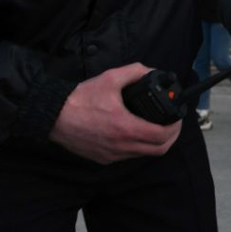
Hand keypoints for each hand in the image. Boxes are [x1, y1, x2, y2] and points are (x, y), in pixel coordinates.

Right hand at [50, 63, 181, 164]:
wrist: (53, 116)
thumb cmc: (81, 99)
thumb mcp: (111, 78)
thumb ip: (135, 72)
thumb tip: (152, 71)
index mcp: (126, 127)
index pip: (162, 136)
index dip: (175, 128)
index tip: (177, 118)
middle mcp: (121, 146)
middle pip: (158, 150)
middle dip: (170, 138)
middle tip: (171, 125)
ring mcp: (112, 155)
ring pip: (143, 155)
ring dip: (154, 143)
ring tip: (156, 128)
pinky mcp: (103, 159)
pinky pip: (128, 156)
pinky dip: (137, 147)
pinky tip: (135, 134)